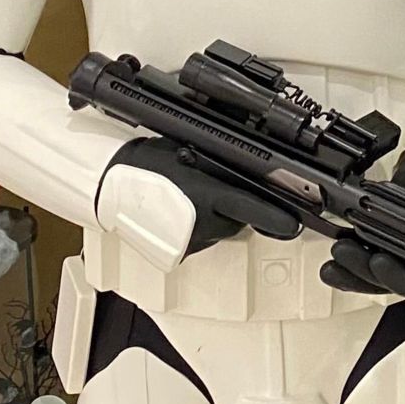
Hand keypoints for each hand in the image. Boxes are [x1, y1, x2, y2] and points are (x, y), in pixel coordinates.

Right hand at [96, 137, 302, 272]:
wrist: (110, 185)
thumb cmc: (148, 163)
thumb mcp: (192, 152)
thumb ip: (224, 163)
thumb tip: (252, 166)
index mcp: (208, 193)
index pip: (253, 207)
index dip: (277, 217)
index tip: (294, 224)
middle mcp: (203, 220)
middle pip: (240, 218)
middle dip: (238, 205)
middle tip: (216, 185)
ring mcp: (192, 238)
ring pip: (223, 228)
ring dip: (218, 215)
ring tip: (194, 195)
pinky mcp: (182, 251)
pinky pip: (204, 238)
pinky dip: (202, 227)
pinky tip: (184, 211)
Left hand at [318, 149, 404, 302]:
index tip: (382, 262)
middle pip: (399, 284)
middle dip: (375, 273)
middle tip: (358, 254)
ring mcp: (394, 263)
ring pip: (376, 280)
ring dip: (355, 272)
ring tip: (340, 252)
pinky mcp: (373, 257)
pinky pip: (359, 274)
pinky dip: (344, 273)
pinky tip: (331, 267)